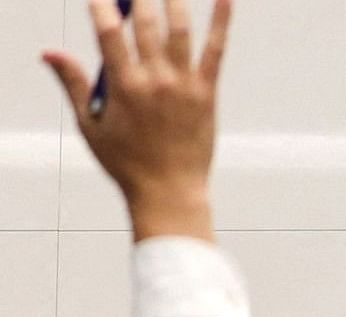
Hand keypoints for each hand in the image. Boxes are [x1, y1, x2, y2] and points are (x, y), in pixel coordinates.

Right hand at [41, 0, 229, 242]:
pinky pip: (215, 51)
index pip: (108, 33)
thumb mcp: (90, 124)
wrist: (169, 191)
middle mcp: (155, 80)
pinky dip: (221, 23)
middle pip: (144, 24)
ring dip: (172, 0)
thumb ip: (72, 83)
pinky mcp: (207, 93)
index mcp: (123, 86)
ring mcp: (184, 85)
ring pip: (179, 31)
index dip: (102, 7)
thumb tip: (49, 52)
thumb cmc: (126, 162)